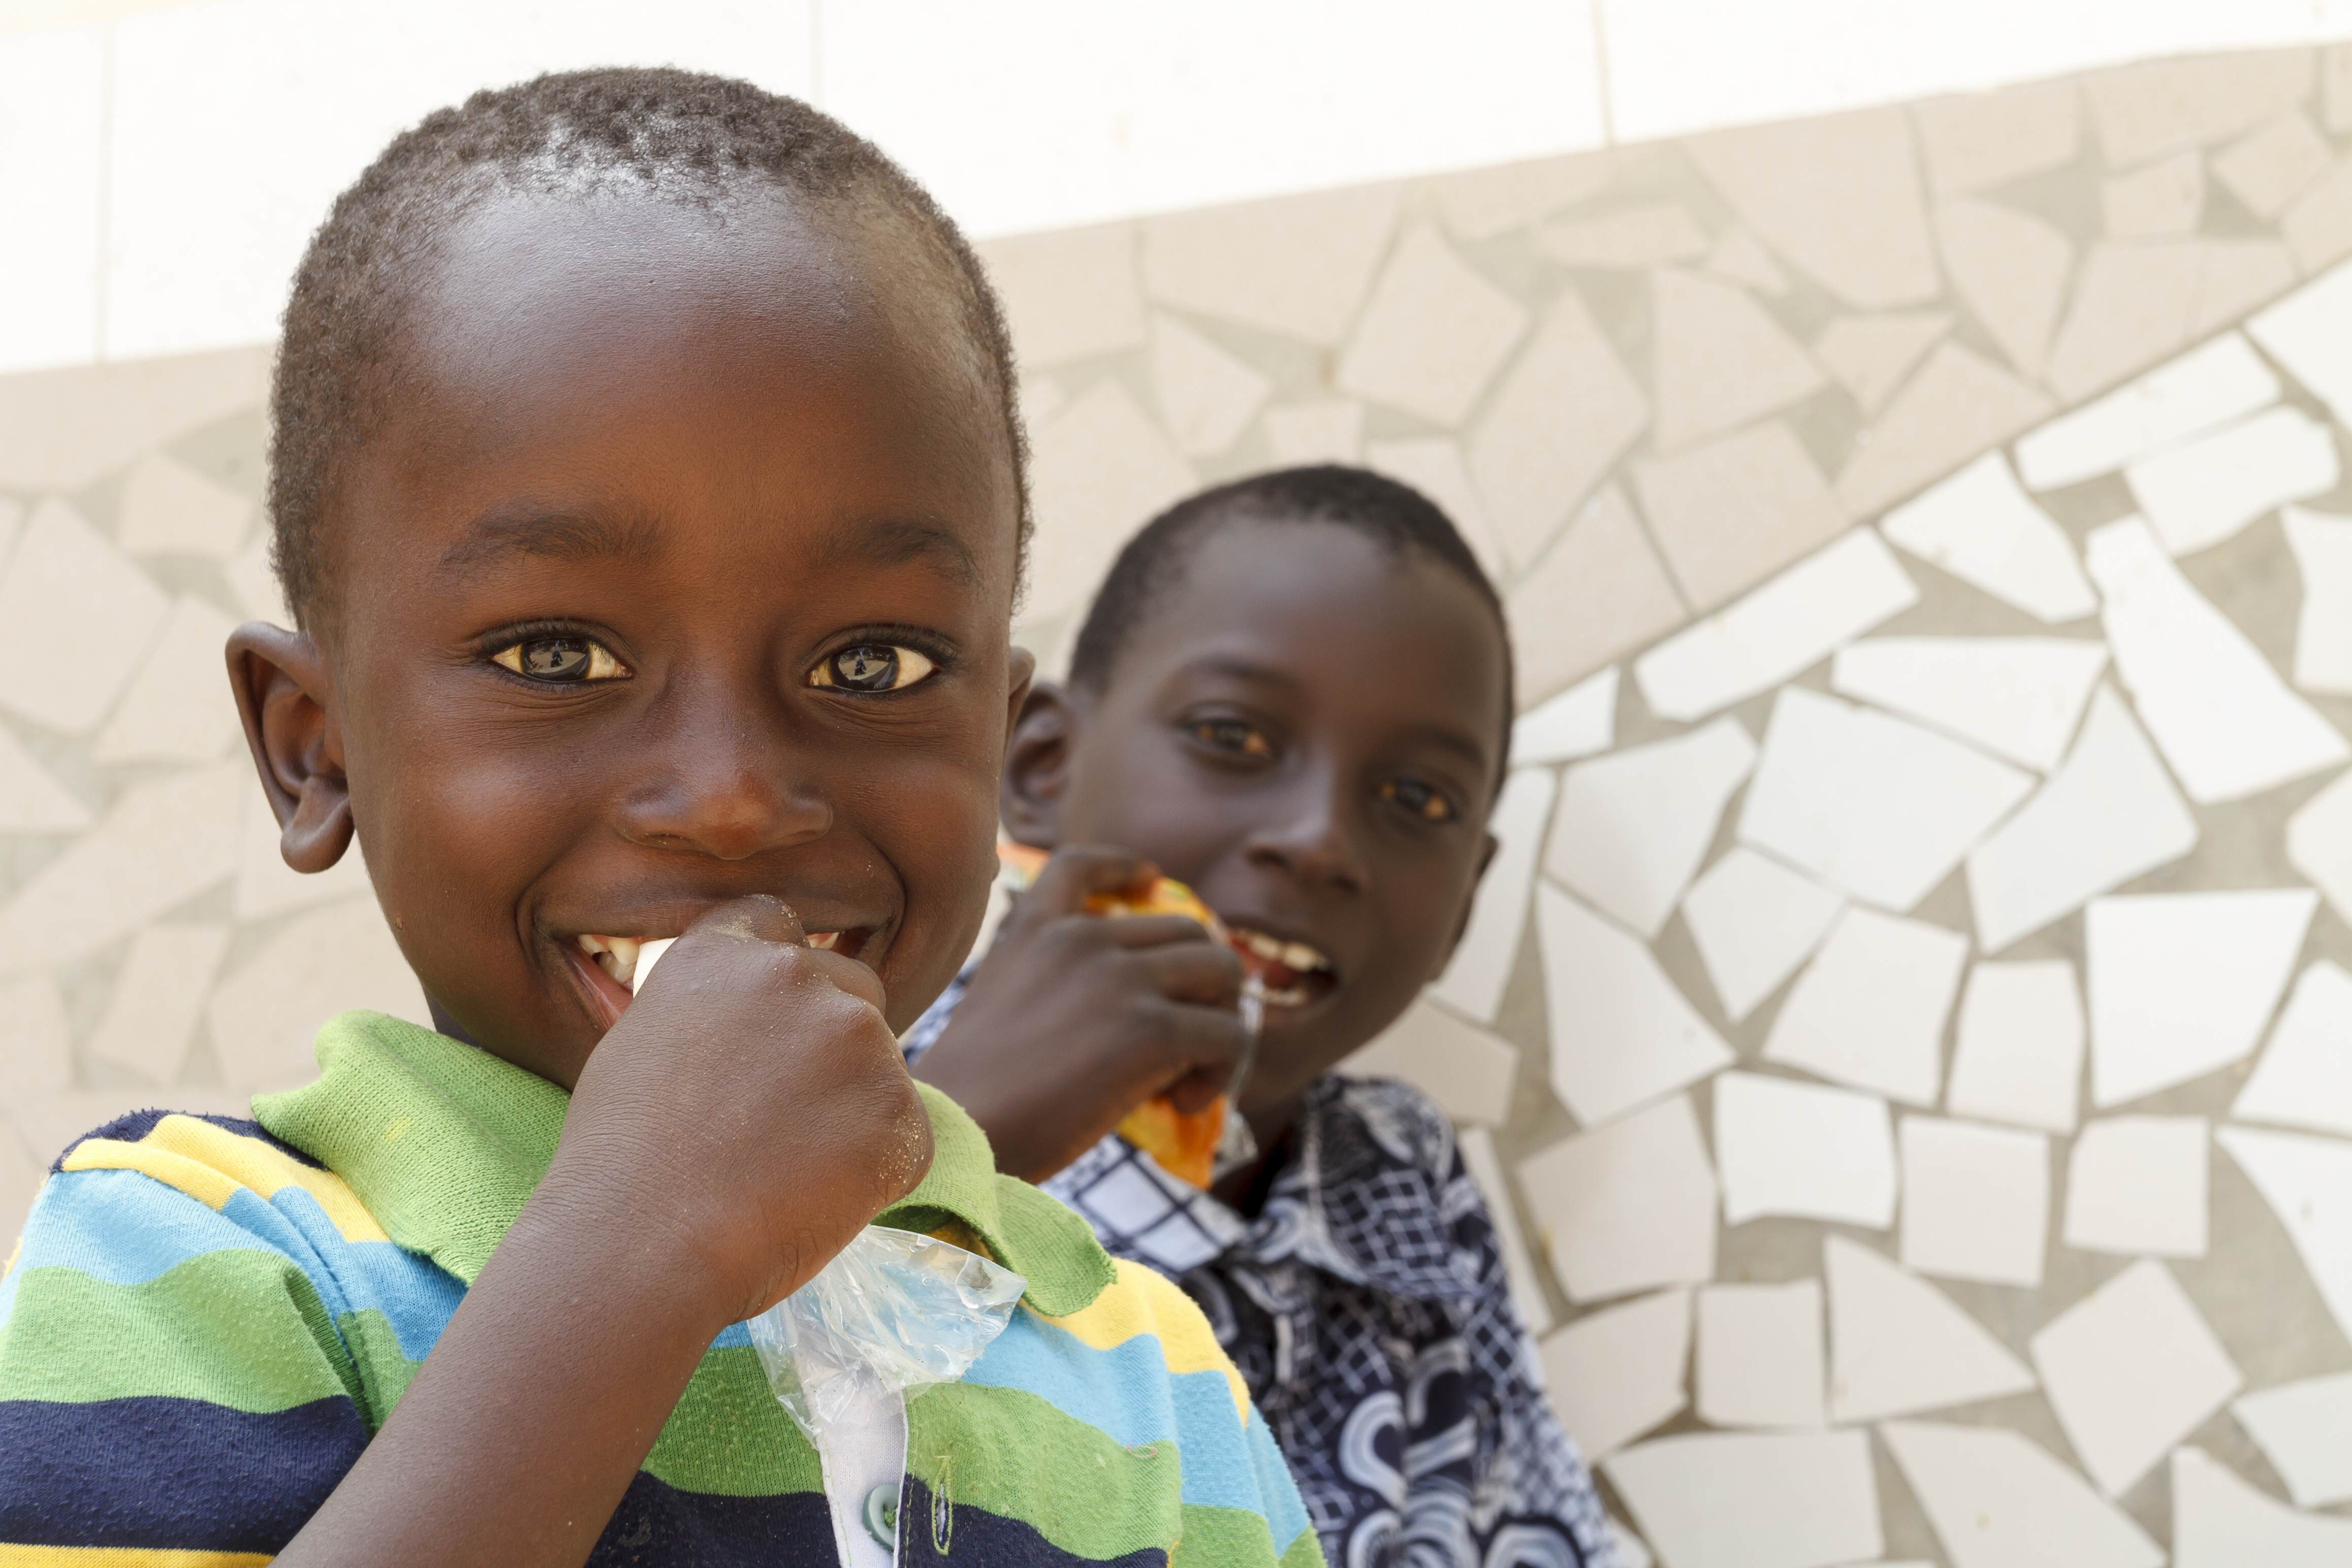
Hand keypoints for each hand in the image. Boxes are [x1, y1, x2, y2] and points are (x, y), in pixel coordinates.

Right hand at [540, 894, 933, 1327]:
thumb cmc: (619, 1166)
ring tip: (785, 1170)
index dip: (781, 981)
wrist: (639, 1247)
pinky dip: (876, 1168)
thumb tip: (752, 1024)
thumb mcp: (644, 1045)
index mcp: (723, 953)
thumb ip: (712, 1011)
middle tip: (782, 1119)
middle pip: (851, 989)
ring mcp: (856, 1038)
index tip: (767, 1030)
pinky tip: (812, 1199)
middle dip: (831, 1043)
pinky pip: (904, 1135)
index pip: (778, 925)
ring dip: (853, 1107)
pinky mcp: (900, 1108)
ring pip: (880, 1065)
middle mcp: (795, 974)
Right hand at [912, 845, 1246, 1182]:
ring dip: (1225, 1022)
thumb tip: (1145, 1017)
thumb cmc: (970, 1095)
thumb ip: (1056, 986)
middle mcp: (1083, 938)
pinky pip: (1229, 1034)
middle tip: (1192, 1040)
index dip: (1124, 868)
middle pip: (1190, 931)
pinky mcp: (1151, 1029)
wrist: (957, 1134)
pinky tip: (1186, 1102)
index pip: (1082, 865)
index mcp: (1035, 929)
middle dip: (1206, 984)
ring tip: (1195, 1073)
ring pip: (1224, 972)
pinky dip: (1224, 1070)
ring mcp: (1122, 978)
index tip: (1148, 880)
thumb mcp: (1000, 1006)